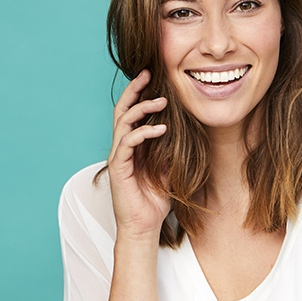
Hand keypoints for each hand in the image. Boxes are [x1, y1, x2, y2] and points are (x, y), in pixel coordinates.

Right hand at [107, 69, 169, 240]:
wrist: (143, 226)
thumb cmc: (154, 199)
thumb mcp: (168, 168)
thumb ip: (169, 150)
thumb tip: (182, 131)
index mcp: (132, 146)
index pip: (131, 112)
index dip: (139, 94)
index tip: (152, 77)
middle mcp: (122, 147)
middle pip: (122, 110)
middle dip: (134, 90)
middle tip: (147, 74)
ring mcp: (118, 157)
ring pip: (123, 122)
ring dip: (141, 109)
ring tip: (161, 101)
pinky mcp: (118, 168)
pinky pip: (128, 143)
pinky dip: (143, 133)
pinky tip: (160, 130)